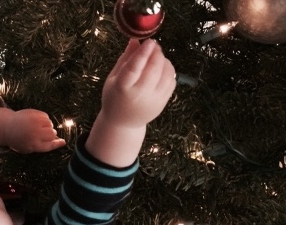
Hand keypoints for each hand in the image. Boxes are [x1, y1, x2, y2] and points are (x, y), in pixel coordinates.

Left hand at [4, 109, 65, 152]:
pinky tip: (36, 122)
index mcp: (34, 145)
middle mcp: (35, 134)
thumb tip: (61, 141)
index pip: (50, 145)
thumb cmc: (20, 140)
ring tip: (38, 128)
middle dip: (51, 135)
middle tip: (43, 134)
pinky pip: (46, 117)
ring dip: (47, 126)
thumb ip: (44, 145)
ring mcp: (34, 122)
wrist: (7, 127)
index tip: (63, 142)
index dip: (58, 143)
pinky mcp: (34, 113)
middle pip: (52, 134)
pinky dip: (44, 120)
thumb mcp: (30, 148)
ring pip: (50, 124)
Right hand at [85, 39, 174, 166]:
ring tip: (156, 58)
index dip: (143, 53)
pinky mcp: (162, 103)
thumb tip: (135, 40)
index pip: (134, 68)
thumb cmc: (115, 97)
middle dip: (156, 53)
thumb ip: (125, 59)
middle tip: (153, 46)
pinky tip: (161, 69)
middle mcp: (139, 95)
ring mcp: (153, 100)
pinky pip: (171, 81)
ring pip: (166, 74)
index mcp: (122, 88)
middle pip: (153, 69)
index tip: (149, 41)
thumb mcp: (114, 78)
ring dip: (164, 61)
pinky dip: (169, 71)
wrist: (123, 123)